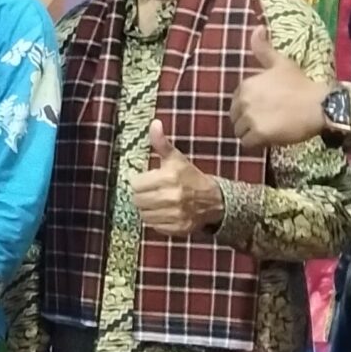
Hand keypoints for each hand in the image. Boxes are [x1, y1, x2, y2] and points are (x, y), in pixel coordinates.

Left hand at [127, 122, 224, 236]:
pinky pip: (154, 226)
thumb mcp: (176, 158)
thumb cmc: (190, 176)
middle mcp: (171, 197)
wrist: (214, 200)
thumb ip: (161, 142)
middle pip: (137, 200)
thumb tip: (154, 123)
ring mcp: (174, 214)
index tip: (148, 180)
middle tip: (152, 191)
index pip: (136, 184)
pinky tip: (165, 212)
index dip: (140, 182)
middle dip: (142, 195)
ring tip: (157, 202)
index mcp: (168, 177)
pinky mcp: (177, 228)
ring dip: (148, 208)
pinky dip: (157, 220)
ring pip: (143, 215)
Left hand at [230, 27, 332, 150]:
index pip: (237, 102)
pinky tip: (270, 138)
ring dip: (252, 133)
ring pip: (240, 131)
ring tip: (271, 129)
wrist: (320, 105)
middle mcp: (244, 100)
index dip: (250, 107)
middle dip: (248, 121)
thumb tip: (257, 28)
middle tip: (269, 120)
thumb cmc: (302, 84)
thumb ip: (264, 48)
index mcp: (246, 84)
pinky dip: (257, 144)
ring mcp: (250, 117)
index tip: (267, 108)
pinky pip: (247, 144)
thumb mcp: (281, 63)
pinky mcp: (258, 134)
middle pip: (235, 118)